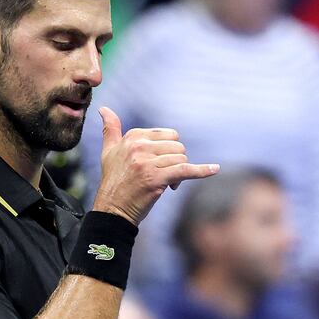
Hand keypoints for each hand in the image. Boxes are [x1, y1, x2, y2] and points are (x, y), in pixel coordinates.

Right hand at [92, 107, 217, 225]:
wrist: (112, 210)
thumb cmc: (113, 181)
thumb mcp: (108, 152)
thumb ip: (110, 129)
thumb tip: (104, 108)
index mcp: (133, 136)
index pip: (168, 135)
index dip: (168, 150)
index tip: (158, 164)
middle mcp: (140, 146)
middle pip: (177, 146)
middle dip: (176, 161)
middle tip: (164, 176)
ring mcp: (148, 162)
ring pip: (181, 158)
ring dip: (179, 173)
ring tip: (167, 184)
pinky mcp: (157, 178)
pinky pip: (186, 170)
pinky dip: (202, 171)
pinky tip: (215, 169)